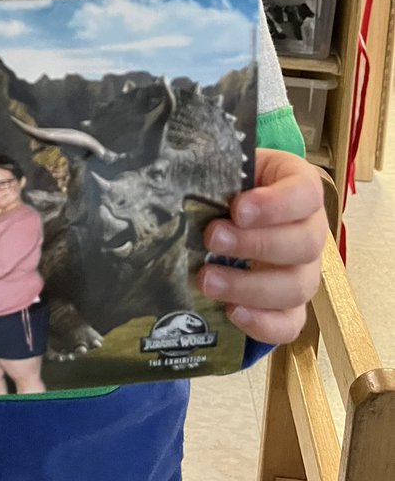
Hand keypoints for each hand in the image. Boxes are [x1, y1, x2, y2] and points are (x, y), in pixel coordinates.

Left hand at [198, 149, 326, 344]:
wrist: (231, 211)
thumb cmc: (230, 182)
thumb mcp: (227, 166)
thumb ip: (216, 169)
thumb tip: (178, 177)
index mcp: (299, 186)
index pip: (306, 192)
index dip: (276, 204)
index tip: (239, 209)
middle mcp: (311, 229)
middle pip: (305, 244)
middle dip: (255, 244)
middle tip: (213, 238)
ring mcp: (305, 270)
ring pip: (297, 287)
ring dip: (250, 286)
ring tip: (208, 279)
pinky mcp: (291, 305)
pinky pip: (290, 323)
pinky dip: (264, 323)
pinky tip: (232, 313)